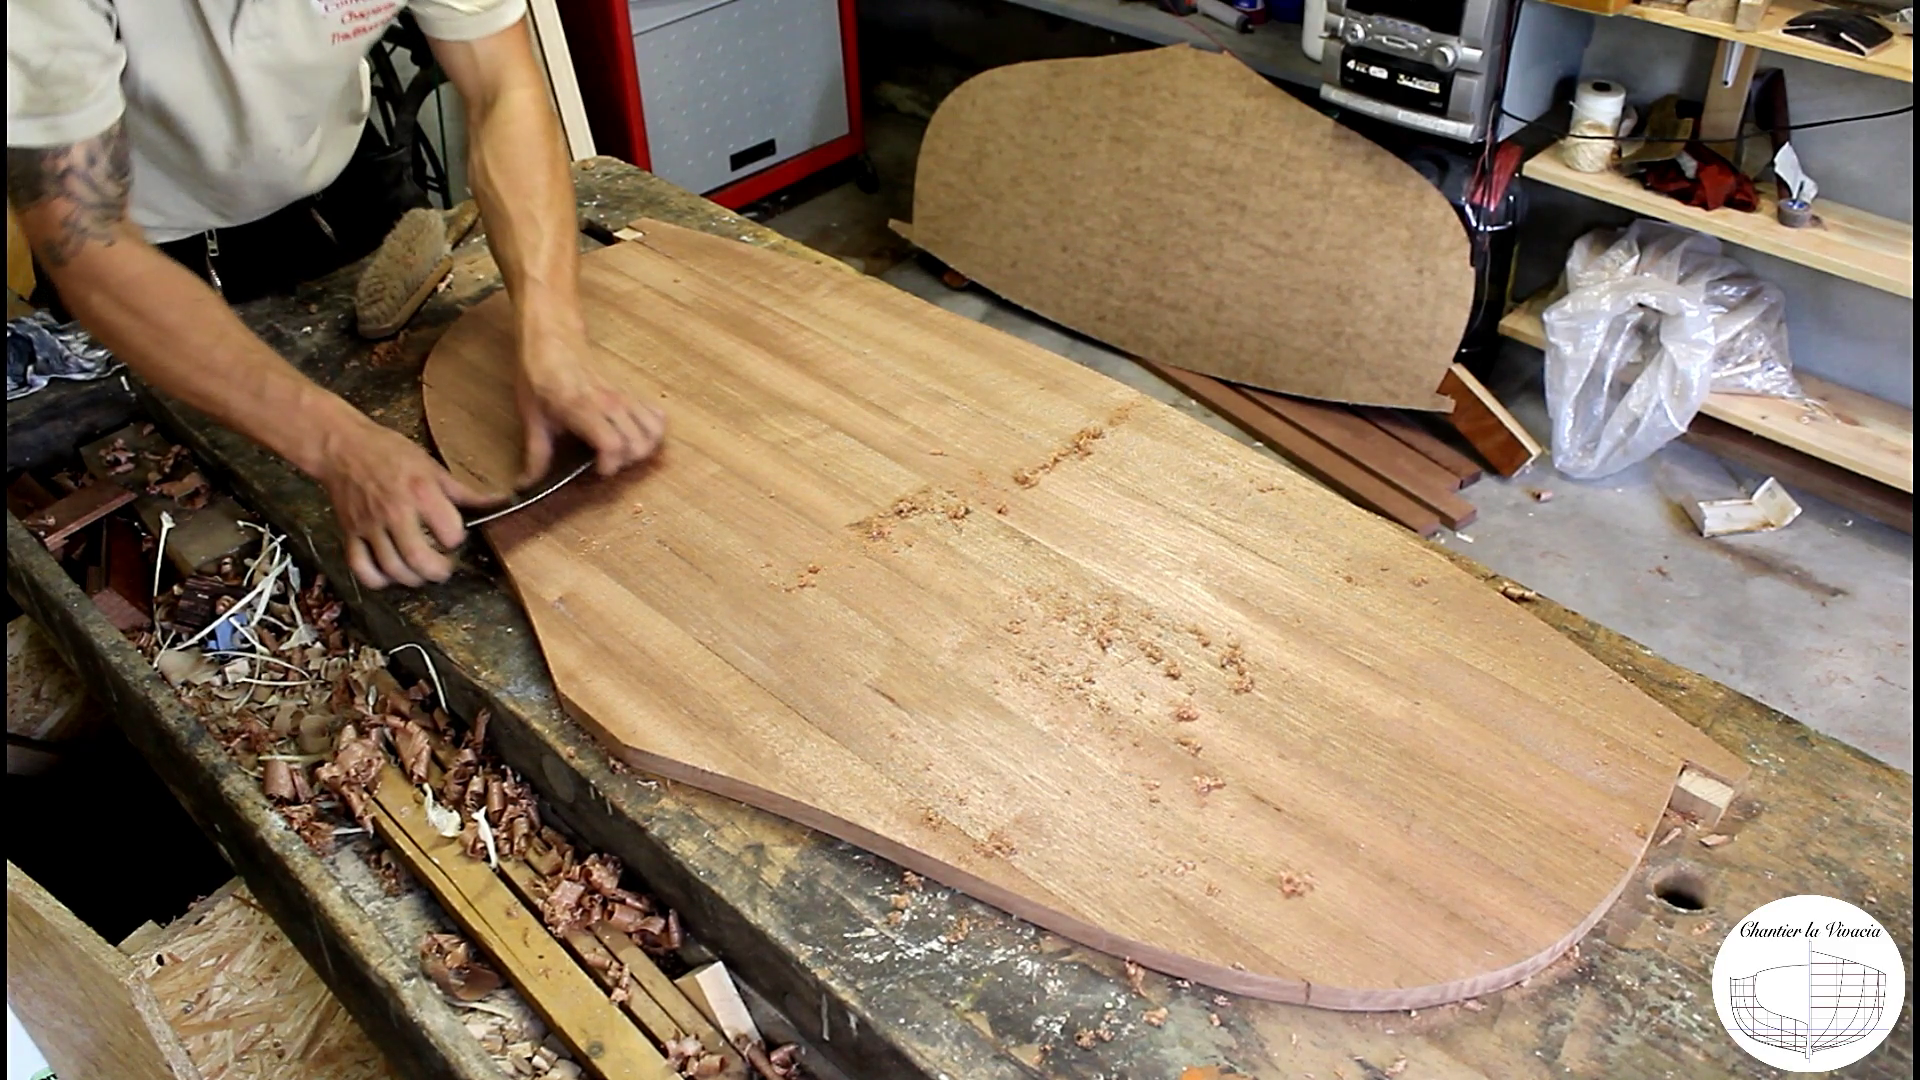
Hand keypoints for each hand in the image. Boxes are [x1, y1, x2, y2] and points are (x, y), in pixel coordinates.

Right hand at [316, 420, 502, 588]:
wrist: (341, 447)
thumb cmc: (387, 452)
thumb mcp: (430, 466)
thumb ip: (462, 491)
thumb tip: (497, 502)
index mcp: (420, 493)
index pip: (449, 533)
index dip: (456, 538)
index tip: (454, 536)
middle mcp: (395, 512)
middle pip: (419, 559)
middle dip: (438, 572)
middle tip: (443, 568)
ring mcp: (370, 526)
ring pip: (392, 569)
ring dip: (412, 579)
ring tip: (421, 572)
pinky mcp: (349, 533)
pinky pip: (361, 568)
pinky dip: (376, 580)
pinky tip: (389, 574)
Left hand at [514, 330, 665, 486]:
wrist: (553, 341)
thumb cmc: (540, 376)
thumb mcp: (532, 417)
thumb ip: (536, 455)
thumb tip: (526, 485)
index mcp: (582, 409)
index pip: (613, 445)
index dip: (609, 465)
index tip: (596, 469)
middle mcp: (609, 403)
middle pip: (638, 443)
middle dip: (626, 461)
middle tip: (606, 461)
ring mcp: (624, 397)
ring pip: (653, 431)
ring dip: (642, 448)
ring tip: (622, 451)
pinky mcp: (631, 392)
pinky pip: (656, 416)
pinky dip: (652, 430)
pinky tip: (634, 435)